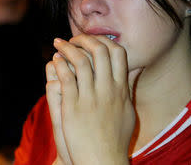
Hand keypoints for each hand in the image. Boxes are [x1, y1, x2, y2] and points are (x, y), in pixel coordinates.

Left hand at [51, 34, 141, 164]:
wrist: (102, 160)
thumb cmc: (115, 138)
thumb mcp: (128, 110)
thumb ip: (130, 87)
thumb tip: (136, 68)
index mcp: (121, 89)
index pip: (118, 53)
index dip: (104, 41)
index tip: (93, 40)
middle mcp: (107, 90)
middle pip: (99, 51)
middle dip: (85, 39)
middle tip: (73, 38)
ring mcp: (90, 97)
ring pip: (80, 60)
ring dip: (67, 47)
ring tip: (59, 43)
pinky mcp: (73, 106)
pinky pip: (66, 77)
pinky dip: (59, 64)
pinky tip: (55, 60)